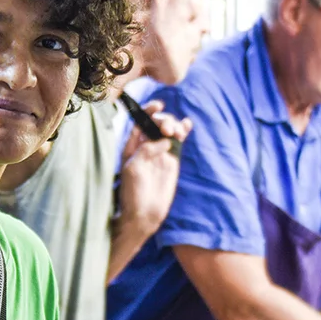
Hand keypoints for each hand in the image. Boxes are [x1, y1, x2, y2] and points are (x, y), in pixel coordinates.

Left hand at [117, 100, 189, 234]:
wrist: (144, 213)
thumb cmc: (133, 192)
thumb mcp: (134, 168)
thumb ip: (146, 150)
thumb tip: (165, 140)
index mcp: (133, 145)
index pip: (141, 121)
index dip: (149, 111)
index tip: (157, 106)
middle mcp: (147, 146)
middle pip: (157, 123)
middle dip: (164, 120)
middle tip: (167, 129)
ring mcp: (161, 152)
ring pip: (169, 131)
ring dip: (175, 125)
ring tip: (177, 131)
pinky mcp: (172, 160)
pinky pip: (179, 142)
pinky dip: (183, 132)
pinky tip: (187, 124)